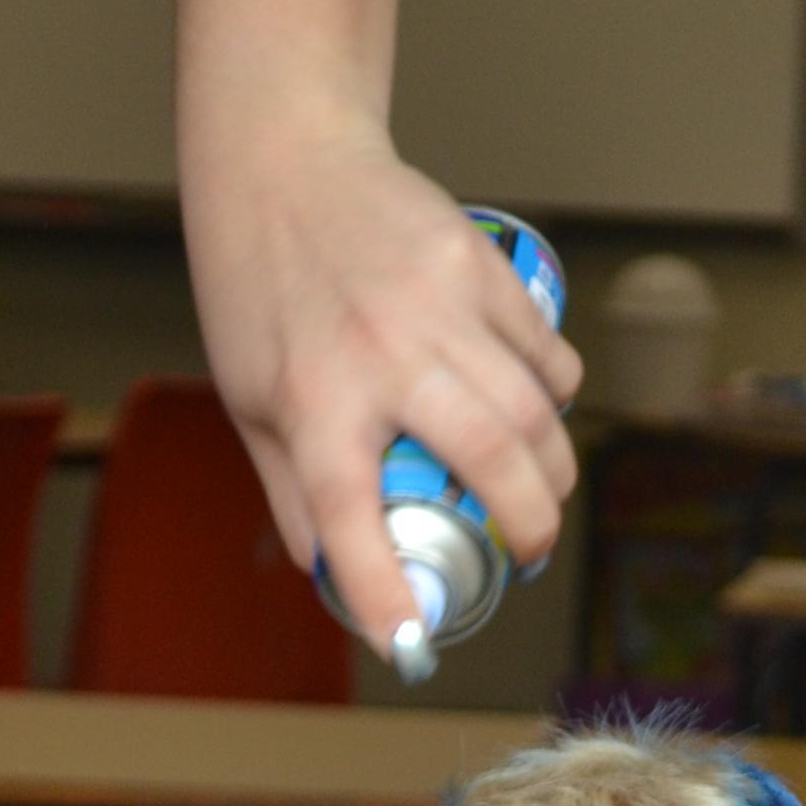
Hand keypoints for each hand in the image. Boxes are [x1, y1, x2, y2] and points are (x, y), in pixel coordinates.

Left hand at [187, 116, 582, 661]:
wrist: (283, 163)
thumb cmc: (258, 290)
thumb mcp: (249, 403)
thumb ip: (295, 493)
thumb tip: (338, 573)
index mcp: (313, 403)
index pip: (354, 519)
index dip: (386, 592)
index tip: (412, 642)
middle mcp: (382, 357)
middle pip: (494, 460)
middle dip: (533, 527)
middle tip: (527, 553)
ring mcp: (439, 307)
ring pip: (537, 411)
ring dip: (554, 471)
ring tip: (541, 494)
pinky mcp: (477, 268)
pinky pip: (544, 352)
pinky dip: (555, 395)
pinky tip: (539, 410)